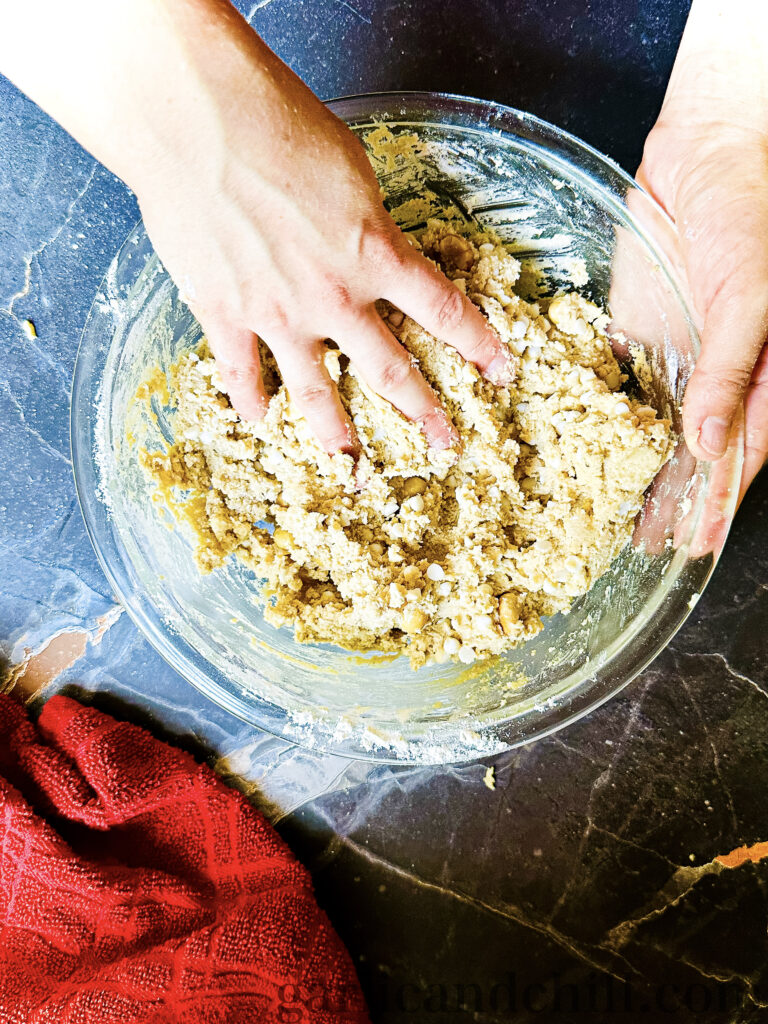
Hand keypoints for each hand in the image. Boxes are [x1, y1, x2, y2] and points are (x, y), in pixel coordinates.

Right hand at [0, 0, 511, 453]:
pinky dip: (251, 400)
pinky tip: (259, 421)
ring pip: (317, 393)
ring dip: (339, 435)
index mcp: (376, 255)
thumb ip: (368, 226)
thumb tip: (371, 249)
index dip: (480, 347)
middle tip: (446, 443)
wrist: (200, 121)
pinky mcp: (224, 314)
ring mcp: (278, 315)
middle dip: (425, 413)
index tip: (501, 373)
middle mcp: (335, 298)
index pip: (445, 313)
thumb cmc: (279, 123)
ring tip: (353, 464)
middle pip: (392, 371)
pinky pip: (241, 372)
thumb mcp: (353, 171)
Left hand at [636, 0, 767, 501]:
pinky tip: (578, 443)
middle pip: (693, 449)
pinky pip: (618, 379)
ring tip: (609, 509)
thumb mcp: (752, 297)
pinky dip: (600, 411)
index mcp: (759, 374)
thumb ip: (732, 371)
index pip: (738, 452)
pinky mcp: (635, 327)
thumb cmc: (752, 216)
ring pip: (653, 423)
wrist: (710, 148)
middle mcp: (715, 372)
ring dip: (634, 466)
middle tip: (642, 544)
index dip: (716, 501)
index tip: (693, 544)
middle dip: (671, 496)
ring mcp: (674, 352)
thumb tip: (706, 448)